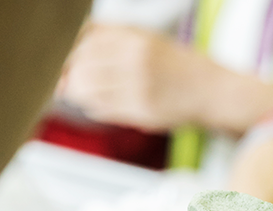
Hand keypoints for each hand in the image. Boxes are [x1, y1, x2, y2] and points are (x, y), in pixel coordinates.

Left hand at [56, 24, 272, 133]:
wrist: (213, 91)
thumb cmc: (179, 67)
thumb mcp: (147, 40)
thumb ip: (112, 40)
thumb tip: (71, 49)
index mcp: (135, 37)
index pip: (84, 38)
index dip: (65, 50)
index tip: (58, 58)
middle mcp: (136, 59)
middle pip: (81, 64)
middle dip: (67, 73)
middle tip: (64, 80)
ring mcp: (139, 86)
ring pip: (89, 89)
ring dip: (78, 93)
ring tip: (78, 94)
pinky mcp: (143, 111)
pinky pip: (104, 109)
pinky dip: (93, 107)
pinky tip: (96, 105)